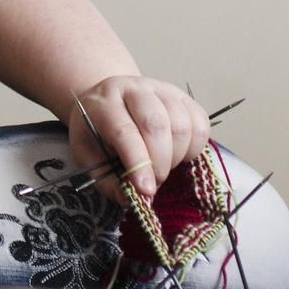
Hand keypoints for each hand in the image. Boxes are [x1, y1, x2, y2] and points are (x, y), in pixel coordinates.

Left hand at [68, 76, 210, 206]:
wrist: (110, 101)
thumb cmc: (98, 132)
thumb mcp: (88, 156)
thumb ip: (107, 180)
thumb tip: (132, 200)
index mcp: (104, 103)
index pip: (124, 131)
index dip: (138, 163)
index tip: (146, 190)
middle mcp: (133, 89)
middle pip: (157, 124)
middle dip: (160, 162)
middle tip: (155, 180)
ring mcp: (161, 89)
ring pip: (182, 124)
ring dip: (177, 156)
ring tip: (163, 165)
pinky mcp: (183, 97)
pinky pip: (200, 123)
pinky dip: (195, 147)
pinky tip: (178, 153)